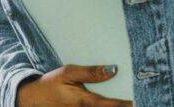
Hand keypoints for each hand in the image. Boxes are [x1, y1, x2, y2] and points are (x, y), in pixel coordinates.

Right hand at [17, 64, 132, 106]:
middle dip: (122, 106)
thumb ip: (91, 72)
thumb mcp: (69, 72)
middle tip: (140, 99)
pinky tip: (113, 104)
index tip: (139, 100)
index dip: (126, 104)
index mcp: (84, 102)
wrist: (33, 99)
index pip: (110, 105)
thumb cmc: (51, 84)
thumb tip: (113, 70)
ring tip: (128, 102)